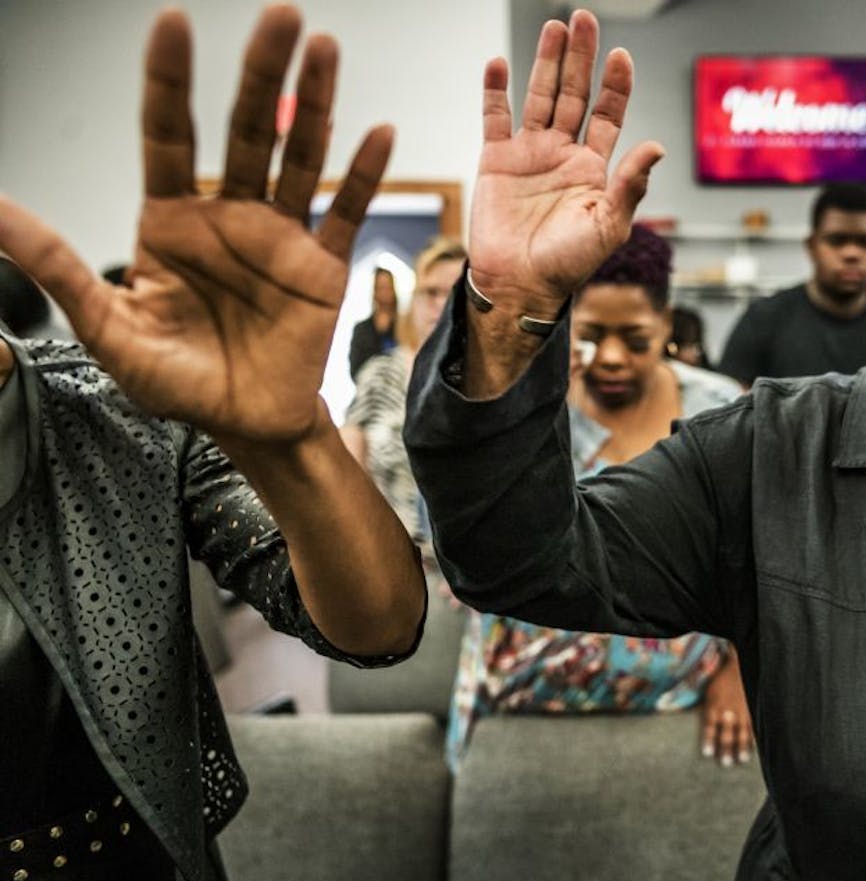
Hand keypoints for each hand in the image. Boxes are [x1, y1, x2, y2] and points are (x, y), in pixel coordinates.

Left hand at [0, 7, 391, 445]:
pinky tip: (380, 133)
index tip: (175, 21)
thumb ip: (57, 266)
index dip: (171, 80)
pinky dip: (365, 175)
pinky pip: (347, 212)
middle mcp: (228, 217)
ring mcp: (280, 237)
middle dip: (260, 71)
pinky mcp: (323, 266)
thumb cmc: (176, 383)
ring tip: (324, 49)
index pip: (169, 135)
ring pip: (299, 156)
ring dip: (315, 104)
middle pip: (246, 129)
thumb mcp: (107, 328)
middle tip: (280, 17)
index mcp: (171, 222)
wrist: (245, 426)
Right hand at [467, 10, 663, 316]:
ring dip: (545, 62)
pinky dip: (495, 90)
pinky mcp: (496, 161)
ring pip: (539, 96)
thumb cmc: (568, 266)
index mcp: (594, 168)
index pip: (608, 115)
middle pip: (574, 94)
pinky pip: (495, 117)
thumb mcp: (609, 227)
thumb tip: (657, 147)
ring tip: (554, 28)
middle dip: (580, 58)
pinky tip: (499, 64)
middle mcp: (563, 154)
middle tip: (583, 20)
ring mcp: (529, 154)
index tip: (620, 57)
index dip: (615, 85)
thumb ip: (631, 185)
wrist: (520, 286)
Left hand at [700, 653, 753, 766]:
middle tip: (725, 763)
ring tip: (741, 759)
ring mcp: (742, 711)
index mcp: (714, 706)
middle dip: (726, 748)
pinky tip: (754, 749)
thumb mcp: (706, 693)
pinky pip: (753, 726)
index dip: (709, 740)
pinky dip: (753, 738)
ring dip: (742, 746)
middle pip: (727, 732)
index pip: (710, 726)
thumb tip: (673, 714)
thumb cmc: (718, 683)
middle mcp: (728, 710)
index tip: (707, 753)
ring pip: (742, 732)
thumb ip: (700, 708)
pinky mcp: (751, 710)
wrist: (738, 667)